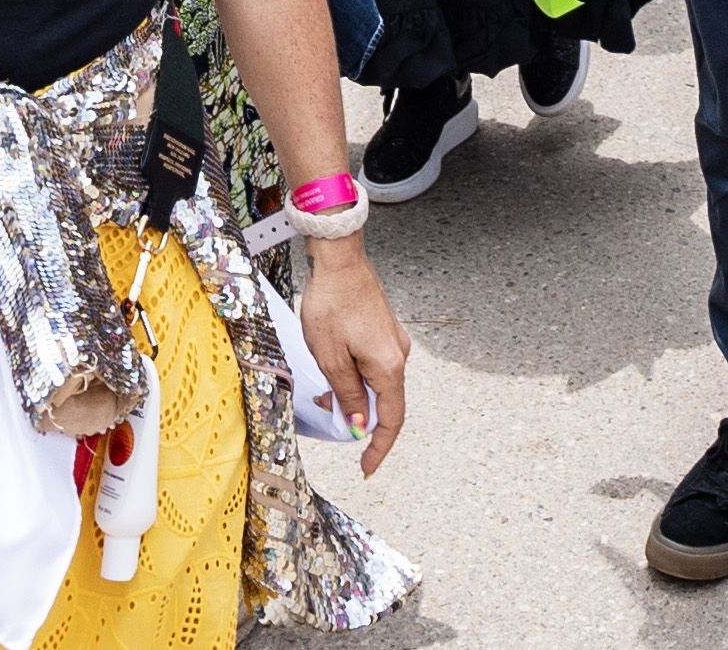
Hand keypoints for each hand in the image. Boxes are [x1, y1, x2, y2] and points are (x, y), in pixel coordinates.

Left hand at [297, 233, 410, 475]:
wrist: (339, 260)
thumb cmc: (332, 304)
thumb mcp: (330, 358)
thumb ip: (347, 394)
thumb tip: (359, 424)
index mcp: (388, 366)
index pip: (391, 420)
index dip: (379, 448)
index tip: (367, 467)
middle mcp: (399, 355)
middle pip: (387, 404)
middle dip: (361, 421)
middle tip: (334, 425)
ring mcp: (394, 342)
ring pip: (380, 384)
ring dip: (357, 398)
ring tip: (327, 395)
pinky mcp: (385, 332)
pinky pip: (376, 367)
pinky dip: (359, 379)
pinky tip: (337, 372)